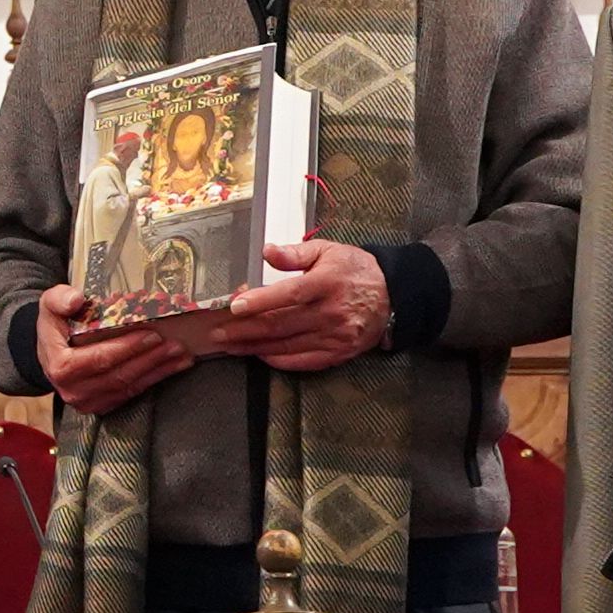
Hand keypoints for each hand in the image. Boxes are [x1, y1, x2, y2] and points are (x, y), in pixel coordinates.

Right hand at [36, 284, 190, 418]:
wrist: (50, 350)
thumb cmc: (55, 325)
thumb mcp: (49, 305)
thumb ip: (58, 299)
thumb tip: (75, 299)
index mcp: (61, 367)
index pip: (99, 359)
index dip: (127, 348)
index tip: (151, 335)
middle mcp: (74, 389)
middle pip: (120, 375)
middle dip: (151, 359)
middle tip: (175, 344)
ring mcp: (88, 402)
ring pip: (129, 387)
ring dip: (158, 371)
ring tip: (181, 355)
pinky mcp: (102, 405)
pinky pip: (132, 394)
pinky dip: (154, 379)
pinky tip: (172, 367)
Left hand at [213, 238, 393, 373]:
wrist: (393, 296)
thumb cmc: (354, 270)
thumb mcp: (327, 251)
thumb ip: (295, 253)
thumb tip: (266, 251)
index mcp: (327, 283)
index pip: (289, 294)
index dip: (260, 301)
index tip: (235, 305)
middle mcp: (331, 312)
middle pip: (281, 324)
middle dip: (245, 330)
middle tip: (218, 332)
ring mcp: (335, 336)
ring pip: (287, 345)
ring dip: (254, 346)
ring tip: (229, 345)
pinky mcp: (338, 353)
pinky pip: (303, 361)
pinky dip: (278, 359)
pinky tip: (258, 354)